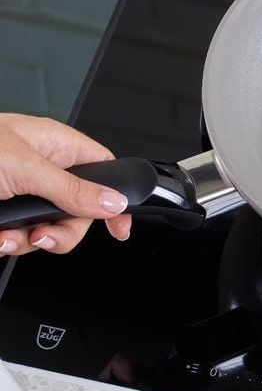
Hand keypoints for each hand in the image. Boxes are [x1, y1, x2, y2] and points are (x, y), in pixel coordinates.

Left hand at [0, 113, 130, 255]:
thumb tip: (113, 202)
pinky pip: (20, 239)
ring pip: (49, 229)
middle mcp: (41, 170)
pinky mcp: (2, 216)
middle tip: (47, 235)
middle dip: (63, 230)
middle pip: (78, 210)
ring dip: (31, 240)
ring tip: (10, 237)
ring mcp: (20, 195)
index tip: (120, 227)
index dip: (116, 197)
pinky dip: (8, 244)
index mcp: (55, 145)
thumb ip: (72, 189)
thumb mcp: (25, 169)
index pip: (102, 170)